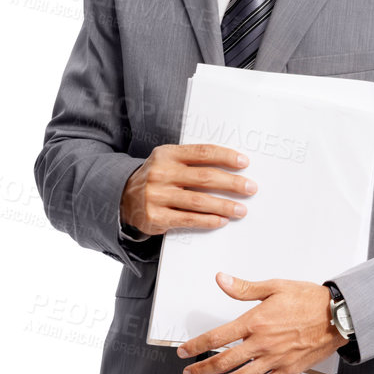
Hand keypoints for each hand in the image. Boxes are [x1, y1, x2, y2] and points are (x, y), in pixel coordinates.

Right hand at [120, 143, 256, 236]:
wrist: (123, 198)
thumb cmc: (156, 178)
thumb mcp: (167, 161)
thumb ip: (191, 161)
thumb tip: (230, 167)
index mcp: (167, 155)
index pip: (202, 153)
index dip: (225, 157)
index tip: (244, 163)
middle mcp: (161, 173)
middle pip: (205, 178)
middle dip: (232, 184)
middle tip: (250, 188)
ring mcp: (157, 196)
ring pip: (199, 201)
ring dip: (224, 206)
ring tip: (241, 210)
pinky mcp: (156, 217)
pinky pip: (188, 220)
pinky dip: (208, 221)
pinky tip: (222, 221)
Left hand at [177, 274, 341, 373]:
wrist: (339, 316)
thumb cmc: (309, 300)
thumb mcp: (275, 287)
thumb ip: (244, 288)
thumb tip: (220, 280)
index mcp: (255, 322)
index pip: (216, 337)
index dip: (196, 346)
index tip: (183, 352)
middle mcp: (262, 344)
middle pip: (224, 362)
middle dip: (201, 370)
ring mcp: (275, 360)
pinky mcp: (289, 370)